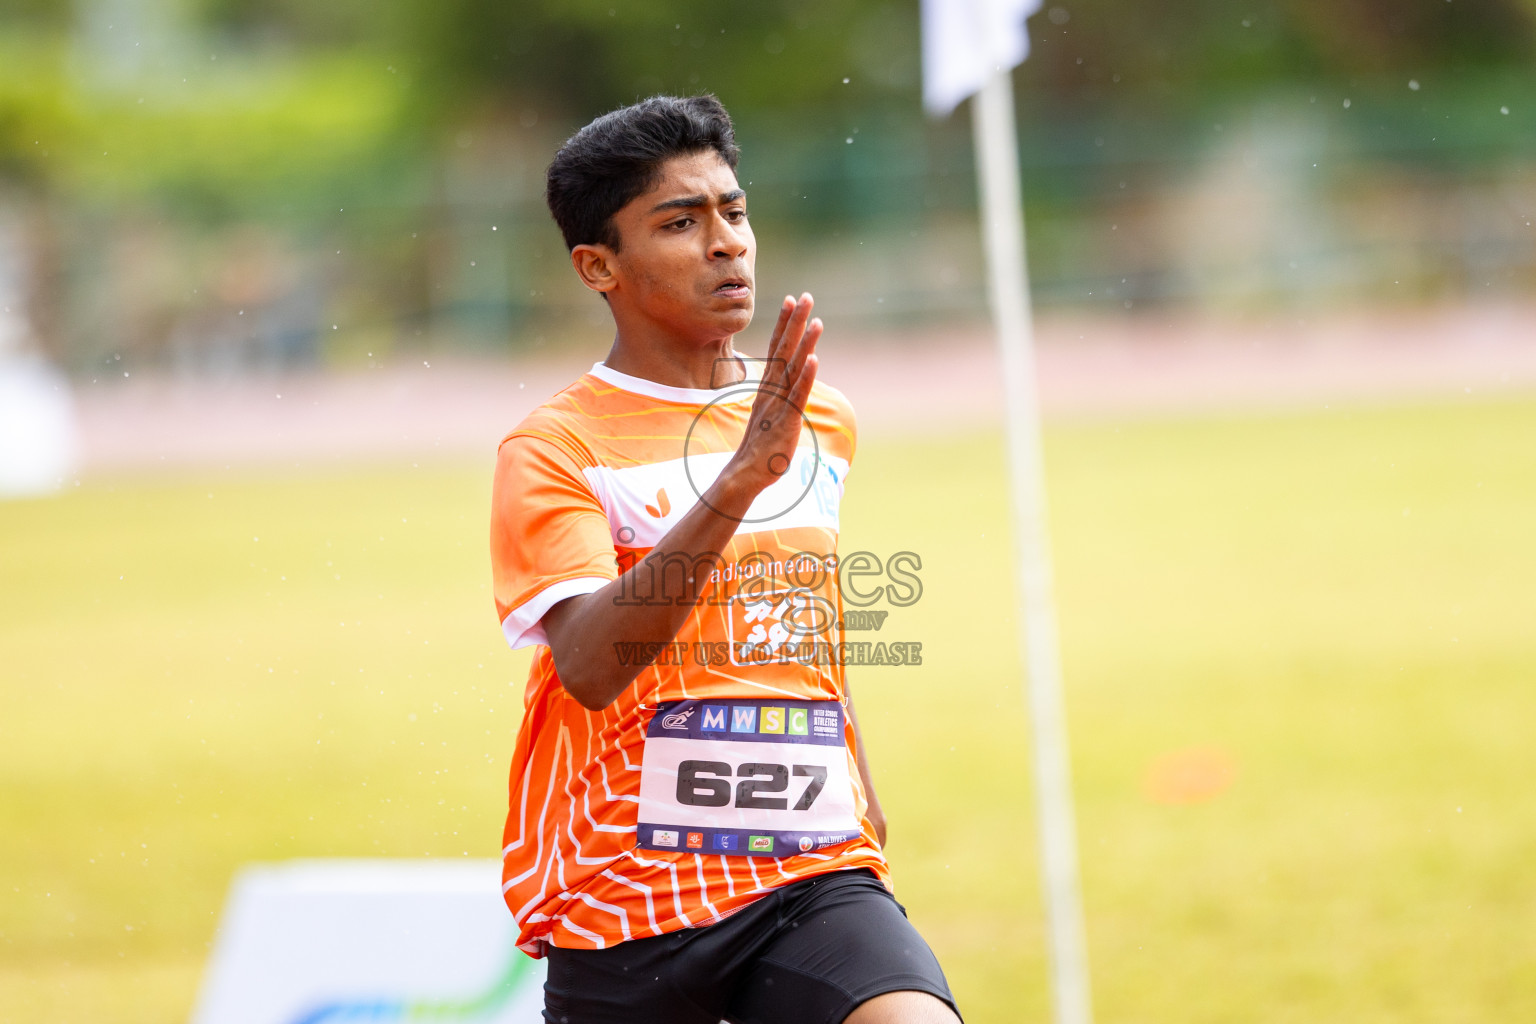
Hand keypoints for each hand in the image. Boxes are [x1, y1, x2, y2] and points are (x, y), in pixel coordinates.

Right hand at [725, 293, 820, 497]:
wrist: (745, 474)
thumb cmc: (758, 448)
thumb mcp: (768, 418)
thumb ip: (776, 401)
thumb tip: (783, 392)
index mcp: (767, 388)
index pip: (776, 349)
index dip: (784, 324)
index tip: (791, 301)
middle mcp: (771, 391)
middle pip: (784, 349)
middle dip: (795, 322)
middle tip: (805, 296)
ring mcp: (778, 404)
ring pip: (793, 368)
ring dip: (805, 343)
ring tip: (817, 320)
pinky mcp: (786, 420)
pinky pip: (797, 395)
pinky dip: (805, 377)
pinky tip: (814, 360)